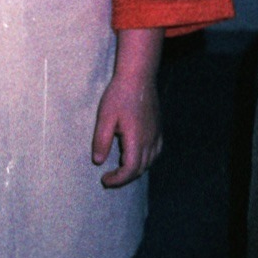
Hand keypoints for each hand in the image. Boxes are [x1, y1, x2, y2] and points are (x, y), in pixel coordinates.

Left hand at [91, 72, 162, 187]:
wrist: (138, 77)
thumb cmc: (119, 95)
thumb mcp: (105, 117)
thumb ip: (101, 140)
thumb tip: (98, 161)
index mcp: (136, 139)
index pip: (131, 170)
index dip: (118, 179)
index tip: (104, 180)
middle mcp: (150, 140)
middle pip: (141, 169)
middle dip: (125, 177)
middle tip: (109, 176)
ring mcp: (156, 134)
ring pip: (150, 161)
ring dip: (136, 169)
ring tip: (120, 167)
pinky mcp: (158, 128)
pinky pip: (156, 151)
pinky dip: (147, 159)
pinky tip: (137, 155)